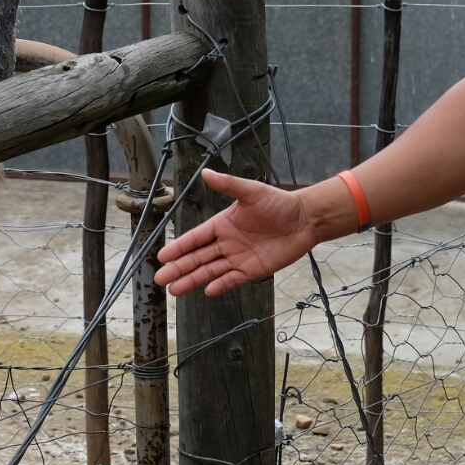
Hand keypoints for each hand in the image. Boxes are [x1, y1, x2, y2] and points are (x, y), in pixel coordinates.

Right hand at [154, 168, 316, 296]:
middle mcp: (227, 242)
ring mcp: (238, 257)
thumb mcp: (252, 192)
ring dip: (192, 280)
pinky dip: (219, 285)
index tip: (162, 256)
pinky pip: (232, 279)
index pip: (195, 238)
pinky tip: (206, 291)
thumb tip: (206, 173)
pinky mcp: (252, 270)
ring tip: (174, 291)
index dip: (179, 247)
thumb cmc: (279, 203)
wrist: (305, 220)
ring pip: (210, 271)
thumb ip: (228, 184)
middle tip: (160, 279)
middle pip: (198, 258)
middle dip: (179, 268)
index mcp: (223, 224)